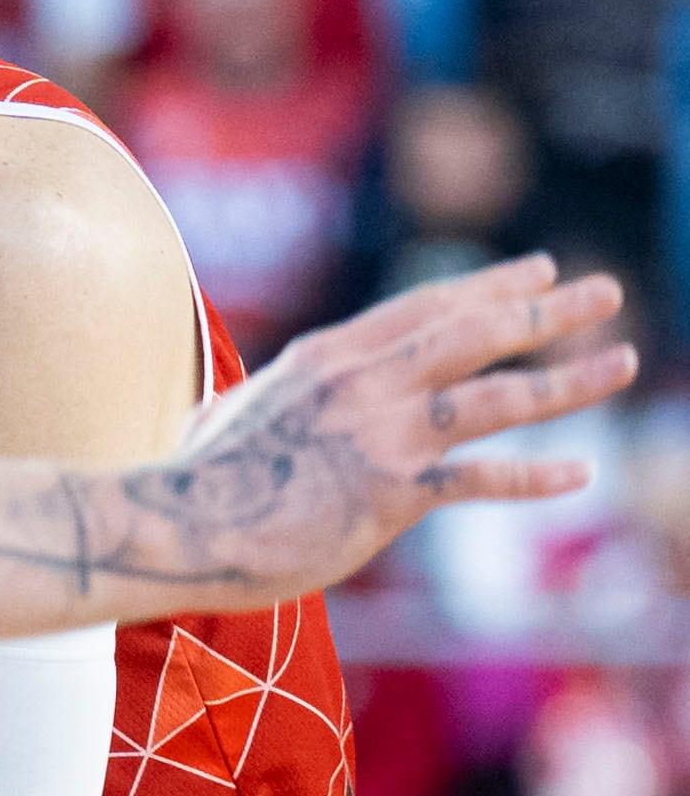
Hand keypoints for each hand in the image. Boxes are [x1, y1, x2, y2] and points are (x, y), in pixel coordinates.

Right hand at [138, 257, 631, 606]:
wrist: (173, 526)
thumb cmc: (192, 482)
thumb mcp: (232, 416)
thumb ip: (265, 405)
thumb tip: (232, 416)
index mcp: (328, 358)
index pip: (425, 307)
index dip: (488, 286)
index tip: (536, 269)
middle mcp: (363, 384)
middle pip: (473, 332)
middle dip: (544, 308)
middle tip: (603, 290)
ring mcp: (380, 436)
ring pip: (494, 396)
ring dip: (567, 379)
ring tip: (621, 360)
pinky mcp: (388, 494)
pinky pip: (476, 478)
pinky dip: (534, 477)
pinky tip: (581, 474)